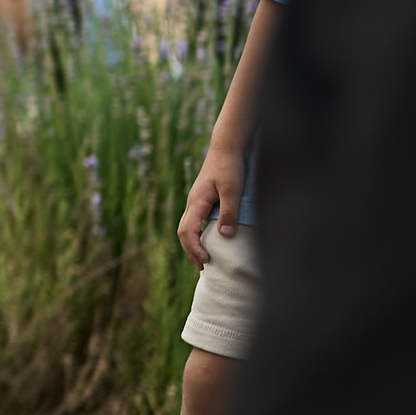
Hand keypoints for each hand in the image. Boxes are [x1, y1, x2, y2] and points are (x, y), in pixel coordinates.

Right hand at [177, 144, 245, 264]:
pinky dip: (197, 234)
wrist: (226, 147)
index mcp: (196, 202)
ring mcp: (195, 201)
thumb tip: (225, 235)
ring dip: (193, 244)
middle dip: (190, 251)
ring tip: (203, 258)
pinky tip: (207, 238)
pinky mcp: (202, 199)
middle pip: (182, 232)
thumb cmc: (230, 166)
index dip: (194, 248)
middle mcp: (192, 203)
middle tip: (202, 267)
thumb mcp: (233, 190)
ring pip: (186, 227)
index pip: (187, 231)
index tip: (206, 260)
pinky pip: (194, 221)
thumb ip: (229, 212)